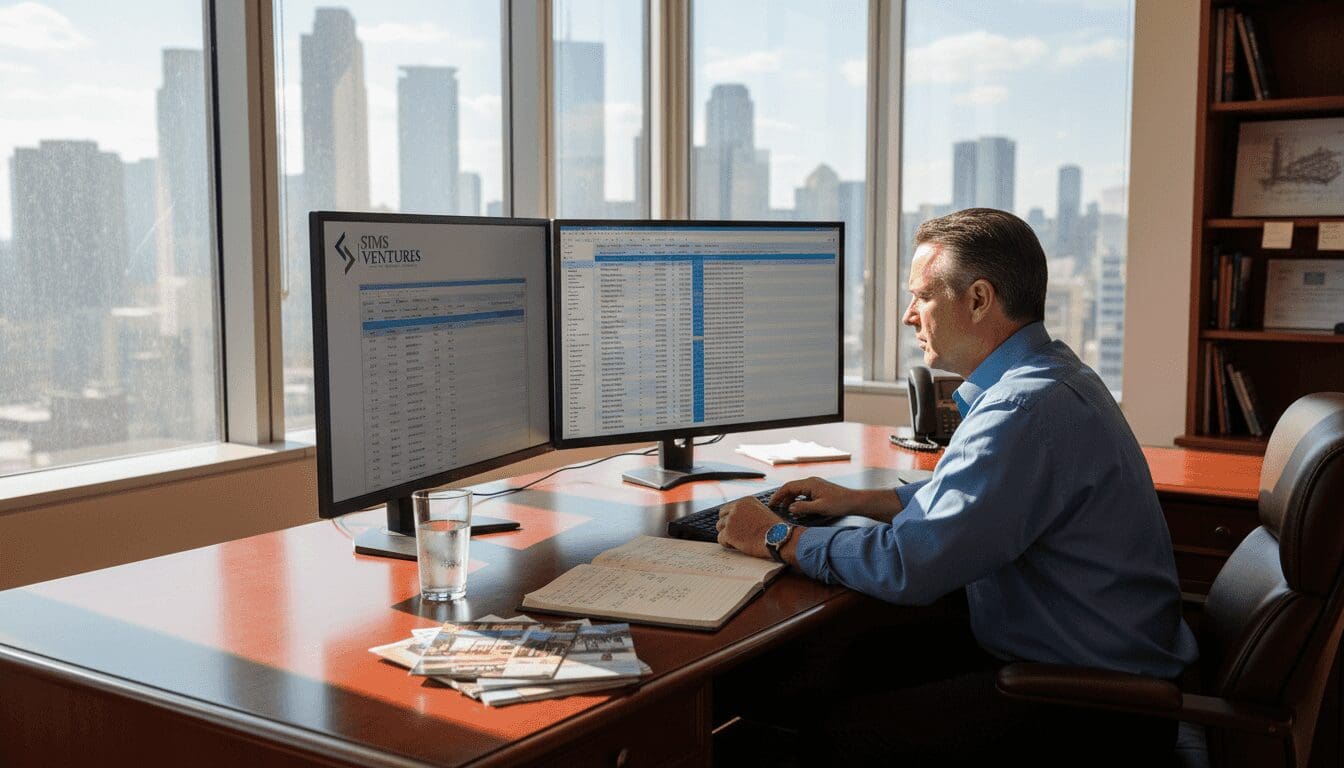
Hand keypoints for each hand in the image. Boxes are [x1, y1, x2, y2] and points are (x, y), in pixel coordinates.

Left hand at [715, 497, 775, 558]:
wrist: (778, 538)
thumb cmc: (774, 529)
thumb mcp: (762, 512)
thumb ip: (748, 512)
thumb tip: (737, 520)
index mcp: (745, 501)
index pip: (727, 508)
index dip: (730, 519)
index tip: (736, 527)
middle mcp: (736, 507)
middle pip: (721, 517)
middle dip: (726, 526)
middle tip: (736, 535)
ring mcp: (731, 520)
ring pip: (720, 527)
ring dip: (727, 535)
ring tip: (740, 541)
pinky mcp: (728, 533)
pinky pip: (720, 539)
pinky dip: (727, 544)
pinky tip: (738, 546)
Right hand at [769, 477, 900, 521]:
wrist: (855, 501)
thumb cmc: (840, 503)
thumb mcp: (820, 508)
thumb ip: (803, 507)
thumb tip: (790, 508)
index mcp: (810, 484)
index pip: (788, 487)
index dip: (778, 495)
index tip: (771, 503)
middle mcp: (811, 482)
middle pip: (791, 488)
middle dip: (782, 497)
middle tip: (775, 507)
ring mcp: (816, 485)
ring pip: (798, 491)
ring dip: (790, 499)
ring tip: (785, 510)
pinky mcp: (820, 490)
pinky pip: (804, 493)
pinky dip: (798, 500)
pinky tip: (798, 508)